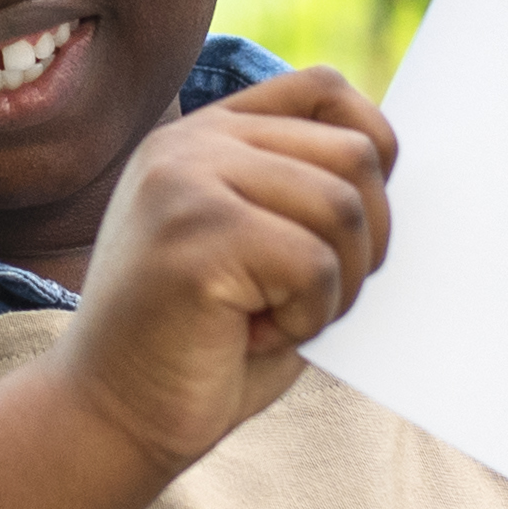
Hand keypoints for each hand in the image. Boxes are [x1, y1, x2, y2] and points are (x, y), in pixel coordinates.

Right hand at [47, 67, 396, 474]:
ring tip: (279, 319)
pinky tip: (251, 336)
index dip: (373, 149)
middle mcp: (190, 144)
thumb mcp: (263, 252)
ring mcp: (185, 180)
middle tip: (311, 301)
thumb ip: (310, 195)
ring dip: (337, 286)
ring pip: (343, 205)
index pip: (324, 88)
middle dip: (365, 243)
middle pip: (353, 154)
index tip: (357, 228)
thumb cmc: (202, 348)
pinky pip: (314, 262)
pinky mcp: (194, 234)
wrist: (111, 420)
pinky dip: (307, 318)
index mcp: (206, 137)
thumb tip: (395, 167)